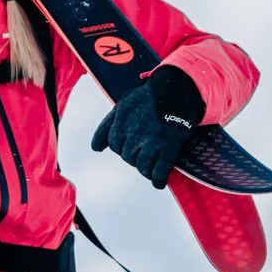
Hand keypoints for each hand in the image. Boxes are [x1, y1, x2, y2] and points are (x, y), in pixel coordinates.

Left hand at [88, 67, 204, 188]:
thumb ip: (106, 126)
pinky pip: (160, 171)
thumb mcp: (122, 105)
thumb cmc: (148, 97)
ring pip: (142, 167)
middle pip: (128, 157)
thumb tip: (95, 148)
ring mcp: (152, 142)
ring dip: (146, 170)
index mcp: (121, 123)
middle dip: (134, 157)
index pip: (115, 145)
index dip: (123, 146)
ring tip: (150, 168)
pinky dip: (158, 180)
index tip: (132, 144)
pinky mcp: (169, 147)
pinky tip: (159, 182)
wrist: (176, 89)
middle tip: (145, 152)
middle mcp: (134, 134)